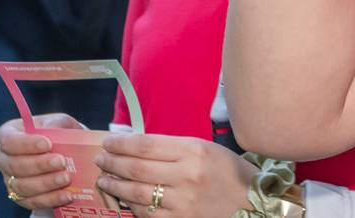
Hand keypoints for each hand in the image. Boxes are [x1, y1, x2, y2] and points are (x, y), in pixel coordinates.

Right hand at [0, 113, 99, 211]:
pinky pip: (32, 201)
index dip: (26, 144)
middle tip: (62, 162)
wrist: (62, 153)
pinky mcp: (20, 197)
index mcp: (6, 135)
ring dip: (46, 183)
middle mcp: (3, 159)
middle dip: (40, 165)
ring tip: (67, 178)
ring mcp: (9, 180)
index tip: (47, 144)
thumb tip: (56, 131)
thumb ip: (56, 124)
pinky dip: (51, 199)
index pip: (9, 141)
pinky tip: (67, 195)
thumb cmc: (56, 133)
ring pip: (23, 186)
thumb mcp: (57, 122)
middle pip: (15, 165)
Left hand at [94, 132, 257, 217]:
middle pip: (137, 168)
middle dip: (113, 164)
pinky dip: (132, 206)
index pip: (146, 145)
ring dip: (115, 186)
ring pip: (137, 193)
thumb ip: (173, 147)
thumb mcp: (205, 149)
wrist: (253, 203)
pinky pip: (148, 214)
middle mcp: (187, 175)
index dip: (121, 144)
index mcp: (193, 151)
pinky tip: (125, 200)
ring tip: (105, 180)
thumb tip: (136, 146)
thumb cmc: (228, 172)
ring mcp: (183, 202)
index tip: (108, 143)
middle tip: (101, 160)